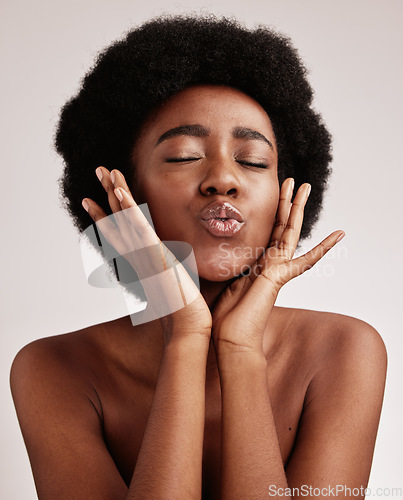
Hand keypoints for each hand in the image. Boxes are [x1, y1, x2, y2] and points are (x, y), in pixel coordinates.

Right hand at [82, 167, 211, 345]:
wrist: (187, 328)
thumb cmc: (186, 310)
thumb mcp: (176, 282)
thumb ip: (174, 267)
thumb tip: (181, 260)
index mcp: (142, 260)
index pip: (120, 232)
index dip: (106, 213)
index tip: (95, 197)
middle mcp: (138, 256)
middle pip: (117, 219)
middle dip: (107, 194)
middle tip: (99, 171)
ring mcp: (144, 255)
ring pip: (124, 219)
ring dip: (114, 193)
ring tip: (106, 170)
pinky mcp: (154, 256)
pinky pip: (138, 228)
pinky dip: (128, 210)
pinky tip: (120, 192)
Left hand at [211, 178, 344, 356]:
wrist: (228, 337)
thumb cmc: (222, 313)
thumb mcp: (219, 277)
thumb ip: (222, 261)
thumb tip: (204, 247)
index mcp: (256, 262)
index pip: (267, 230)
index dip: (272, 211)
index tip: (276, 193)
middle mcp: (269, 263)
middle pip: (281, 225)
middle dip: (286, 201)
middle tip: (293, 180)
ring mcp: (277, 269)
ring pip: (290, 231)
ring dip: (297, 208)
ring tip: (305, 187)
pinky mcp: (280, 277)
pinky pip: (306, 260)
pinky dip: (324, 247)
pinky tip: (339, 234)